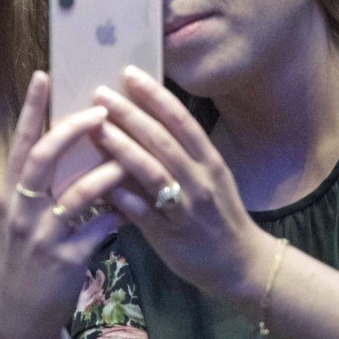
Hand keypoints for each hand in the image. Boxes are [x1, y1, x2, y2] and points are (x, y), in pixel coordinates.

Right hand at [0, 71, 126, 338]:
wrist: (23, 319)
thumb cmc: (28, 262)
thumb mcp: (24, 221)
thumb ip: (41, 188)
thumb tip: (69, 146)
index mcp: (11, 195)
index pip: (20, 144)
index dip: (30, 109)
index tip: (42, 76)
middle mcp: (21, 210)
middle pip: (43, 158)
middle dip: (72, 130)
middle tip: (101, 109)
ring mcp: (42, 236)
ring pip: (77, 193)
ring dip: (107, 171)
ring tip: (130, 156)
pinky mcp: (65, 259)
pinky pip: (98, 228)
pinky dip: (119, 213)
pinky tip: (137, 206)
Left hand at [93, 67, 274, 303]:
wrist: (241, 265)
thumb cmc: (218, 216)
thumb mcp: (209, 178)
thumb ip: (181, 154)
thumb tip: (143, 123)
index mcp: (209, 160)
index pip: (181, 119)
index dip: (155, 95)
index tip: (130, 73)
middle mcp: (200, 179)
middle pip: (163, 139)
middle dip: (131, 114)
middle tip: (101, 93)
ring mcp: (186, 207)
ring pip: (152, 171)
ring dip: (122, 148)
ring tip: (97, 128)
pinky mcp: (172, 235)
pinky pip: (144, 212)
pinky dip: (123, 196)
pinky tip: (101, 184)